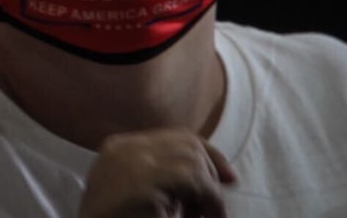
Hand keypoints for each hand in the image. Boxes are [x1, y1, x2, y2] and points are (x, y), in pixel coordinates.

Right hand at [77, 130, 236, 217]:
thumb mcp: (142, 195)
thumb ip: (164, 182)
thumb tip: (213, 177)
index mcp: (118, 149)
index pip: (174, 137)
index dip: (208, 155)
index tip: (229, 177)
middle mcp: (123, 149)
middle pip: (186, 143)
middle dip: (211, 171)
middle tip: (214, 209)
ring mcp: (130, 162)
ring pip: (192, 159)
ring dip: (209, 190)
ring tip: (207, 217)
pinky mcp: (141, 183)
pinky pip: (191, 179)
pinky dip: (209, 199)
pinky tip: (207, 217)